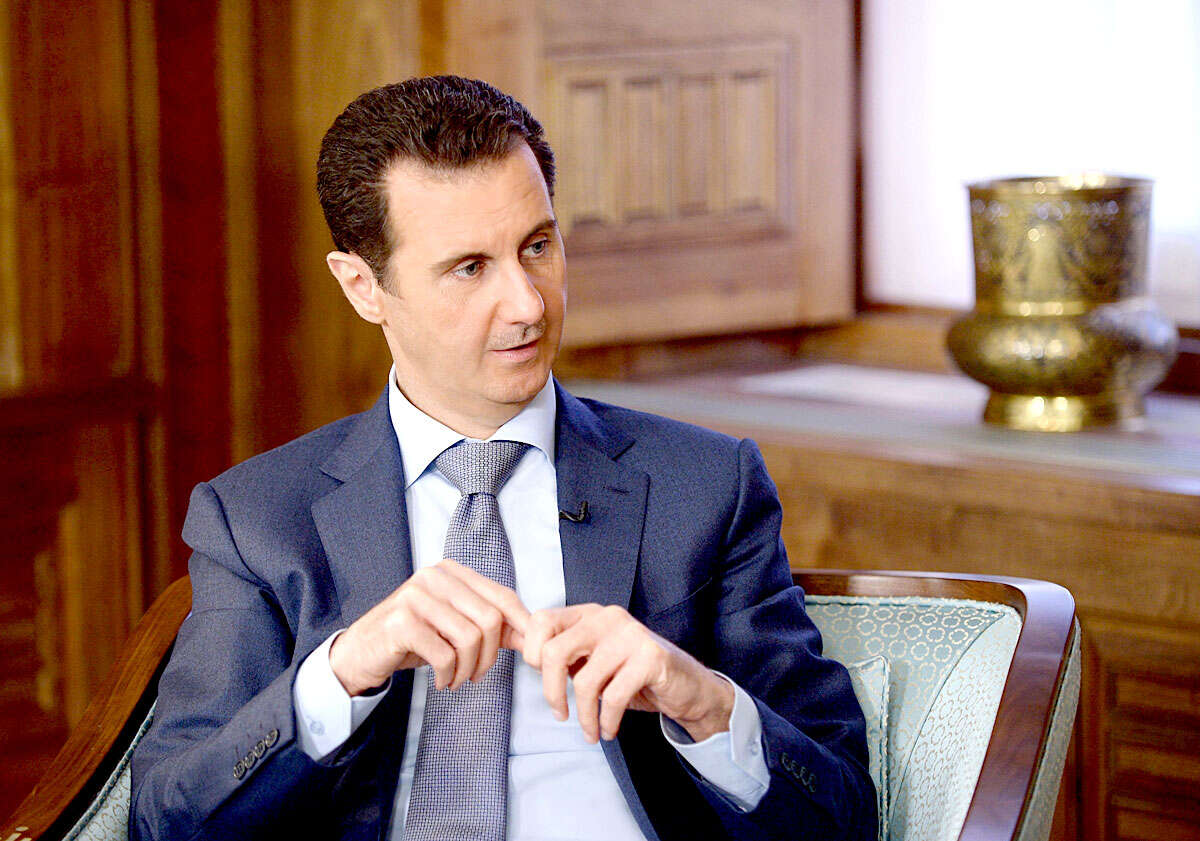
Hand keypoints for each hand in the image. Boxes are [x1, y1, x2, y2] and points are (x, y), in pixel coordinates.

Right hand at [330, 559, 529, 695]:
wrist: (360, 654)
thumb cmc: (413, 639)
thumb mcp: (455, 629)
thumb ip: (493, 627)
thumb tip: (533, 637)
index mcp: (452, 572)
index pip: (503, 596)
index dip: (520, 627)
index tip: (526, 653)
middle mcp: (435, 576)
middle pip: (490, 619)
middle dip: (489, 656)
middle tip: (475, 676)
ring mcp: (415, 596)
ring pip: (469, 638)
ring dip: (468, 670)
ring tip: (456, 679)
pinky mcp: (401, 622)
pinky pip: (444, 654)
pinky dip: (447, 675)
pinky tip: (439, 681)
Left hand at [522, 604, 734, 743]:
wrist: (685, 687)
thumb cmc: (632, 675)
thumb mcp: (592, 660)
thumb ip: (563, 654)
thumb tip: (520, 648)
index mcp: (588, 613)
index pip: (541, 621)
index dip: (532, 654)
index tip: (543, 681)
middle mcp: (607, 616)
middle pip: (554, 651)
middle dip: (550, 691)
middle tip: (560, 714)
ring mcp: (630, 634)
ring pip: (584, 681)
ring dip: (583, 717)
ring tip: (590, 731)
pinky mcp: (650, 657)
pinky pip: (612, 696)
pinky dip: (606, 720)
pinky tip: (608, 730)